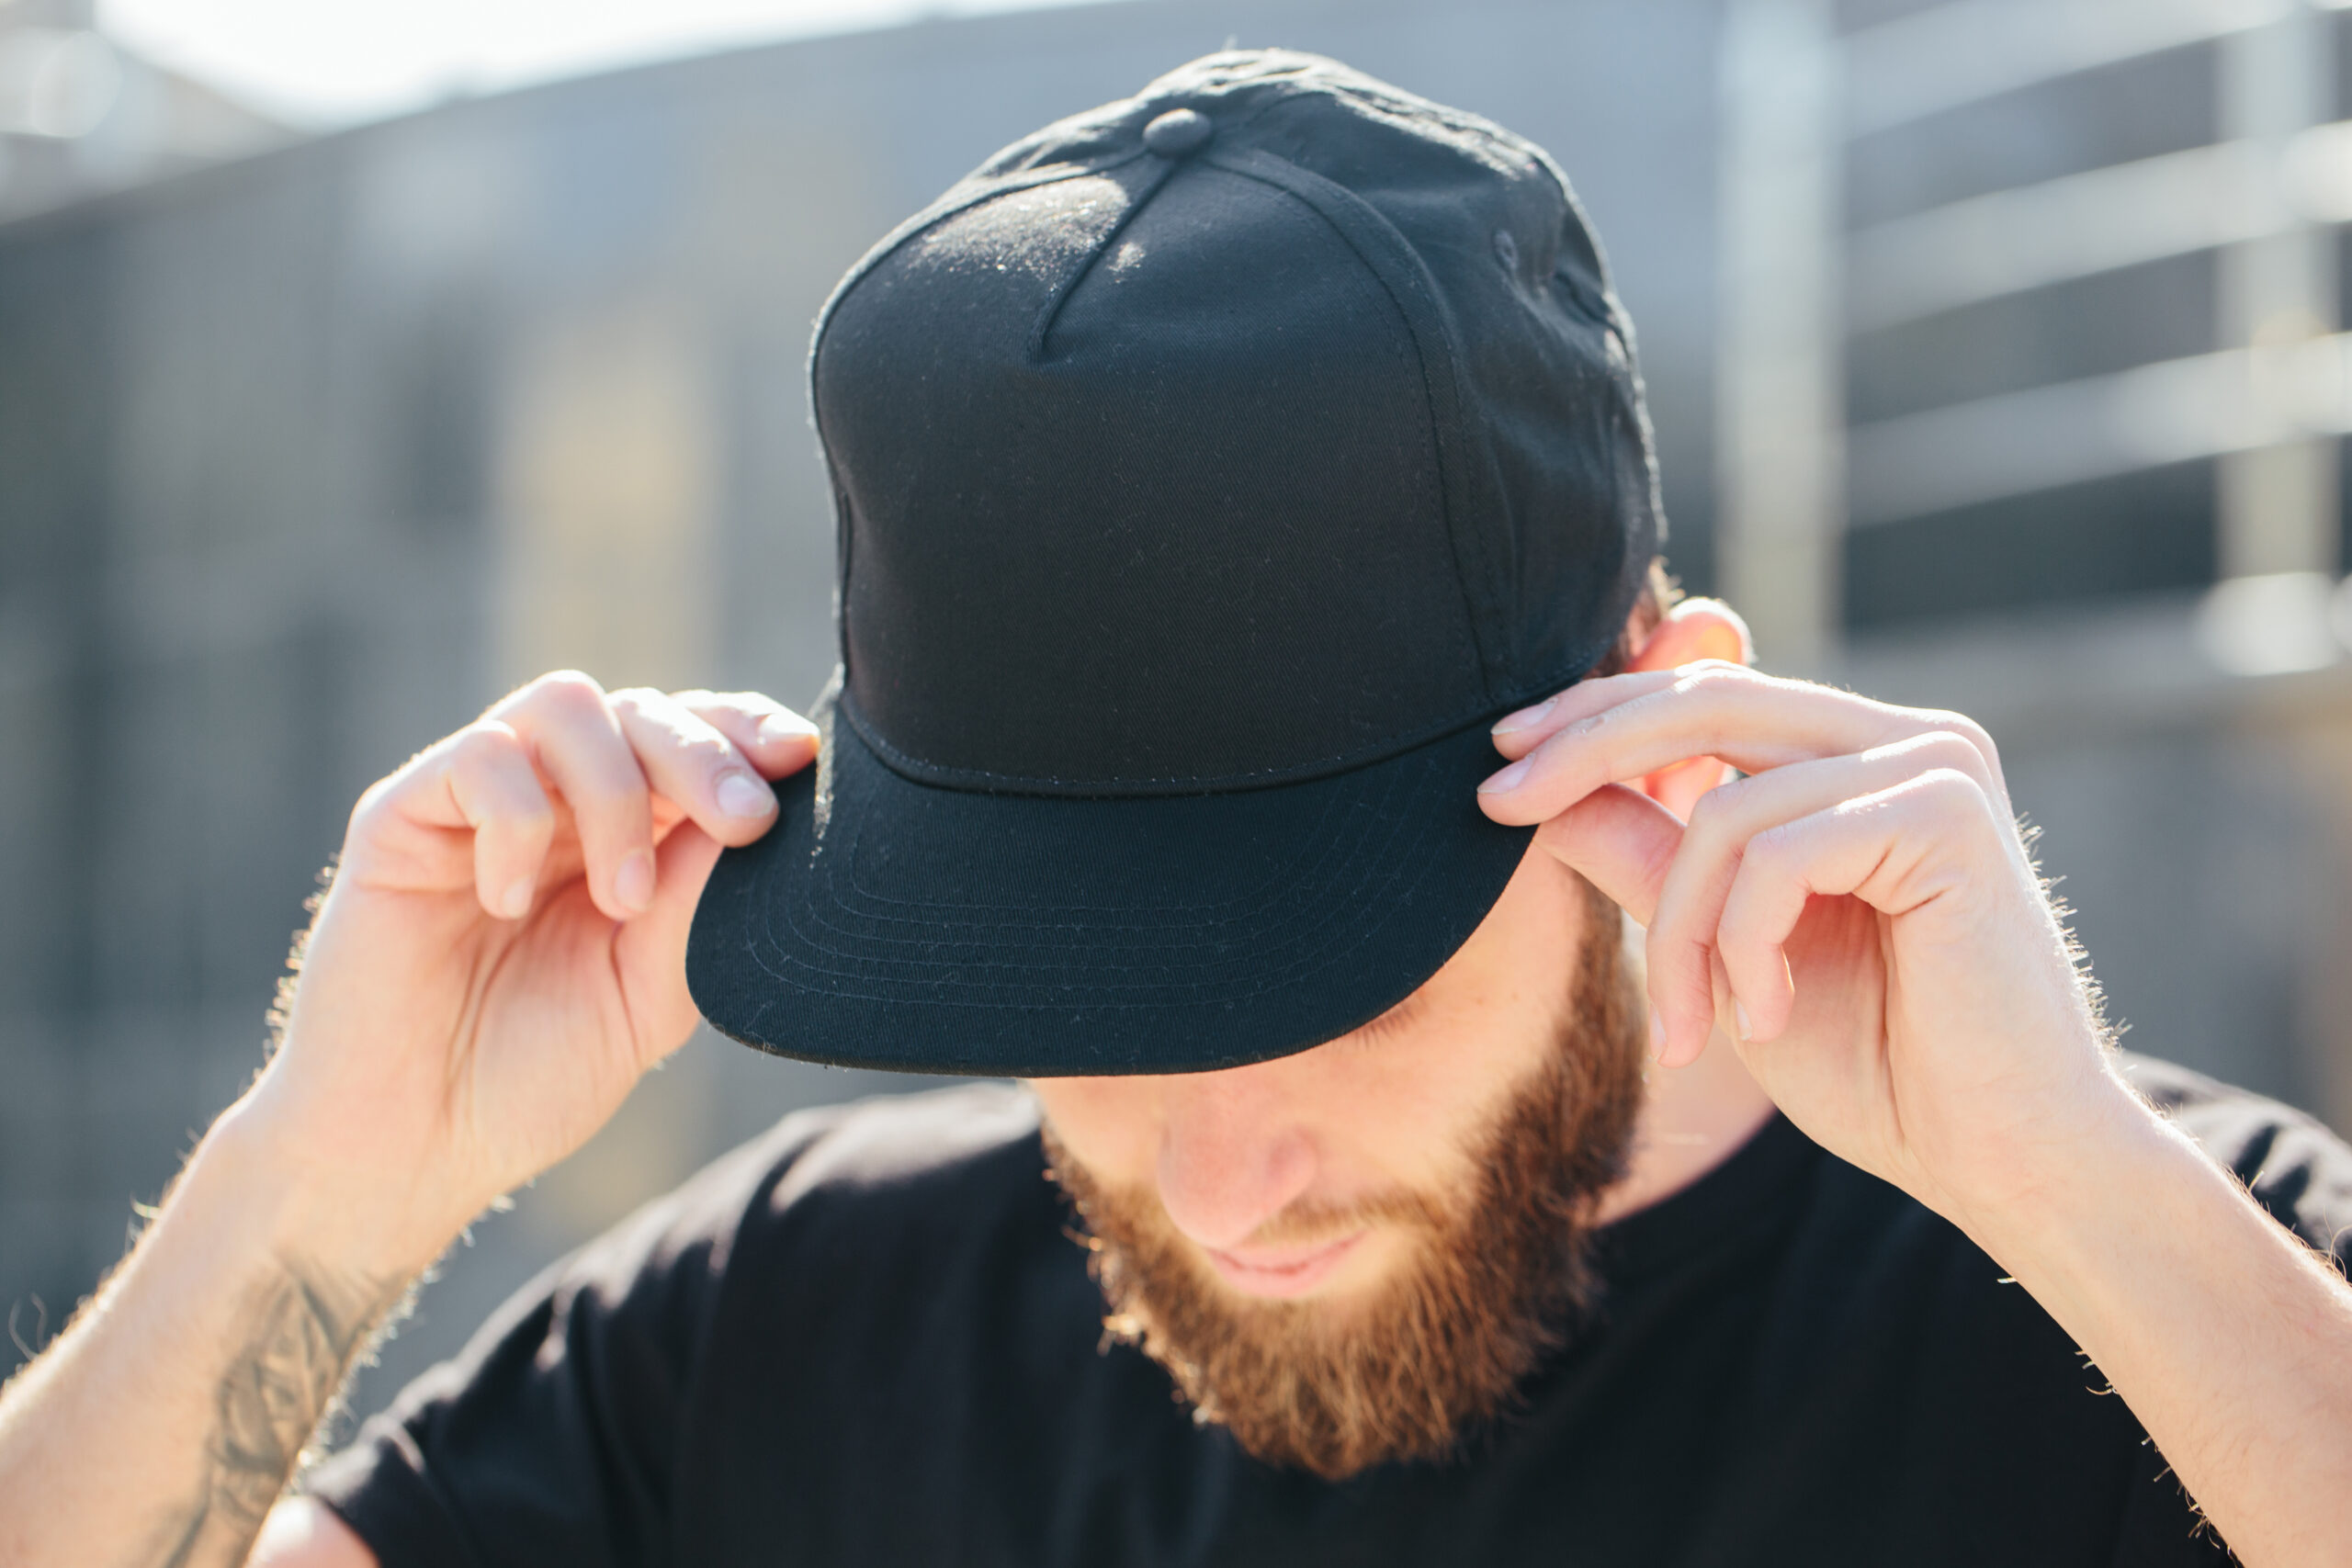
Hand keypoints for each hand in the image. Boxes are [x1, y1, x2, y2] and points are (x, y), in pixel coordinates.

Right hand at [232, 673, 817, 1273]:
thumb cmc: (527, 1078)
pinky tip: (510, 904)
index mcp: (621, 836)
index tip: (800, 762)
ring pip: (565, 706)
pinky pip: (477, 758)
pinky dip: (518, 822)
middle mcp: (553, 803)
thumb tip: (757, 816)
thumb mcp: (648, 995)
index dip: (746, 731)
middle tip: (745, 822)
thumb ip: (697, 905)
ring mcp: (475, 803)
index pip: (691, 737)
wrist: (409, 1150)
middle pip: (641, 708)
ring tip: (623, 898)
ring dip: (618, 791)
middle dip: (707, 754)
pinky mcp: (400, 818)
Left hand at [1477, 662, 2132, 1225]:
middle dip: (1584, 752)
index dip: (1594, 714)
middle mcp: (1902, 739)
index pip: (1702, 696)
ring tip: (1693, 1024)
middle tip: (1495, 804)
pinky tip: (1766, 1015)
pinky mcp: (1946, 812)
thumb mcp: (1723, 947)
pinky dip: (1742, 945)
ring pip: (1727, 810)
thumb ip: (1653, 859)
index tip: (1498, 762)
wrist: (1997, 1158)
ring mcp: (1933, 765)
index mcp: (1855, 757)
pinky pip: (1776, 854)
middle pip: (1702, 705)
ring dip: (1680, 933)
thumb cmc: (1875, 1062)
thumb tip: (1545, 793)